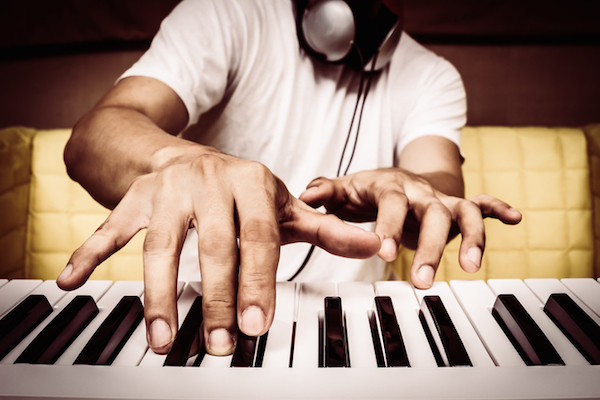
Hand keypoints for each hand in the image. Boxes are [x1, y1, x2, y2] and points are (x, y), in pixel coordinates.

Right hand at [57, 150, 380, 354]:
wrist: (188, 156)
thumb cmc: (243, 191)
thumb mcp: (286, 205)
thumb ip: (329, 230)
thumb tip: (377, 245)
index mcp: (253, 183)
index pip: (260, 237)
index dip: (258, 282)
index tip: (255, 326)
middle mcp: (210, 182)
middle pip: (213, 247)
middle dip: (215, 298)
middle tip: (217, 343)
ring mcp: (168, 190)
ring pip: (162, 245)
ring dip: (158, 293)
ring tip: (161, 337)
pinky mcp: (135, 198)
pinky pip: (111, 227)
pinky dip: (90, 253)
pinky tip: (72, 280)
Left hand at [299, 168, 521, 288]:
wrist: (399, 175)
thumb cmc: (369, 188)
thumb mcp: (345, 189)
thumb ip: (326, 193)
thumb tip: (304, 196)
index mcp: (391, 187)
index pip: (392, 204)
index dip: (389, 226)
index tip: (384, 254)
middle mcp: (421, 192)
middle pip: (434, 214)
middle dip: (431, 247)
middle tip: (422, 281)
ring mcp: (443, 199)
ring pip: (464, 214)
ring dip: (472, 239)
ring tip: (472, 268)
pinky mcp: (460, 205)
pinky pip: (483, 205)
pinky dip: (499, 209)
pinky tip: (515, 218)